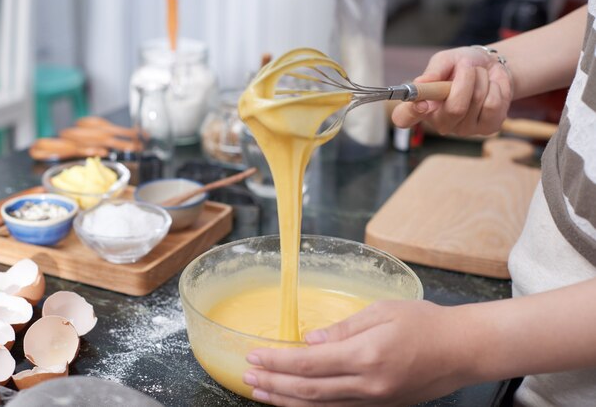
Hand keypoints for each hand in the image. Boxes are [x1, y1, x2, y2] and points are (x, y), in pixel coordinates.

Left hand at [242, 300, 469, 405]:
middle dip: (273, 384)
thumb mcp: (382, 312)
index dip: (277, 362)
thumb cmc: (425, 323)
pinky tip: (295, 402)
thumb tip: (309, 340)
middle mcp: (367, 385)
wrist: (462, 350)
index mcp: (366, 355)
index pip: (309, 363)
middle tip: (247, 378)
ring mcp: (374, 401)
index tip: (253, 356)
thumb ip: (342, 328)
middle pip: (308, 390)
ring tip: (260, 393)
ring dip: (286, 401)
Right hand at [391, 46, 512, 135]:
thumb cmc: (463, 65)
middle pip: (455, 109)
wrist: (492, 67)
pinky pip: (494, 104)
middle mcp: (439, 122)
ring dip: (482, 79)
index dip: (411, 112)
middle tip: (468, 67)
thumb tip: (422, 82)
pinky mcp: (487, 128)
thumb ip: (434, 70)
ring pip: (478, 101)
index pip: (404, 117)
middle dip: (466, 79)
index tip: (421, 104)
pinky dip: (496, 86)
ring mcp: (463, 129)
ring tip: (480, 76)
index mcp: (421, 105)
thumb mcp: (447, 60)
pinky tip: (492, 87)